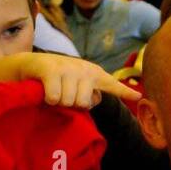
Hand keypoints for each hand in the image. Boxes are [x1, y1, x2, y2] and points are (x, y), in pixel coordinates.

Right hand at [19, 53, 141, 108]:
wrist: (31, 65)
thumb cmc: (57, 81)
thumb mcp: (76, 86)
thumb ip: (88, 95)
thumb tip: (93, 101)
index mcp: (93, 73)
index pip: (112, 84)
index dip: (124, 91)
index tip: (138, 96)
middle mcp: (83, 68)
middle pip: (83, 103)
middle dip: (71, 104)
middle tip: (63, 94)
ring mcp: (68, 68)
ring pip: (68, 101)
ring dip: (58, 102)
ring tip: (53, 91)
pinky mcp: (51, 69)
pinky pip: (54, 97)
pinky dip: (48, 99)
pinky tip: (45, 91)